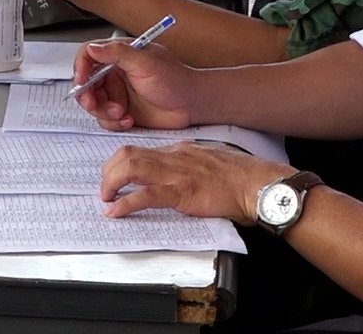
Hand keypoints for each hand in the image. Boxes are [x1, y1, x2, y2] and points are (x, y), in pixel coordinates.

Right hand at [73, 39, 196, 130]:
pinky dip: (113, 122)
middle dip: (87, 95)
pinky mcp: (122, 112)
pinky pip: (106, 119)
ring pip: (94, 103)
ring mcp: (118, 94)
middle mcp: (115, 73)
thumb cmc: (176, 79)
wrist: (193, 105)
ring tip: (121, 113)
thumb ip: (118, 53)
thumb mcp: (147, 62)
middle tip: (93, 104)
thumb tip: (93, 48)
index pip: (89, 56)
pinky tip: (129, 120)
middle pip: (86, 83)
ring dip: (103, 111)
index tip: (81, 81)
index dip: (80, 67)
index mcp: (119, 55)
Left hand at [99, 142, 286, 222]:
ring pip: (131, 168)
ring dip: (111, 183)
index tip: (113, 175)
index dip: (120, 163)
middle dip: (109, 171)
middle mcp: (174, 157)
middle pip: (127, 154)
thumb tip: (175, 172)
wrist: (257, 184)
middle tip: (105, 190)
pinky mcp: (182, 192)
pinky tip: (115, 212)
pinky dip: (126, 204)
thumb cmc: (240, 176)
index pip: (140, 150)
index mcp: (180, 150)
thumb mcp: (209, 161)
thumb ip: (190, 163)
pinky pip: (147, 195)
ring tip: (106, 199)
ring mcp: (177, 174)